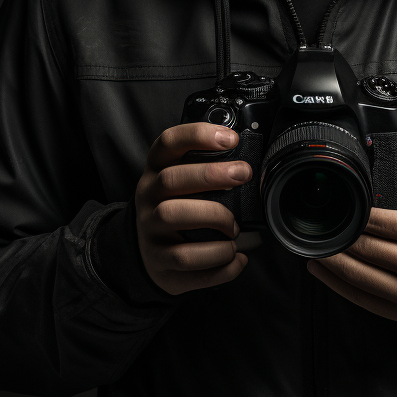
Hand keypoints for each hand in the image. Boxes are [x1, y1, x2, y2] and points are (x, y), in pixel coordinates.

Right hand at [134, 122, 252, 294]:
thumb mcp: (181, 183)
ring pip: (173, 215)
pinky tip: (236, 256)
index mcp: (156, 170)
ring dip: (214, 217)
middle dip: (211, 174)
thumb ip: (204, 168)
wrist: (149, 253)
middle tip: (243, 173)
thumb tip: (248, 160)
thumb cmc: (177, 209)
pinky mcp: (159, 261)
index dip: (198, 135)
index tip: (231, 138)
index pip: (168, 142)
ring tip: (234, 227)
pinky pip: (186, 259)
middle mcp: (148, 197)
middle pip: (171, 179)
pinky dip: (218, 259)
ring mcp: (149, 230)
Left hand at [306, 159, 396, 321]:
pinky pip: (361, 299)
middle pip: (373, 250)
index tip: (347, 204)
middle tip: (325, 220)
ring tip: (318, 241)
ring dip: (333, 258)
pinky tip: (321, 267)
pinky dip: (336, 283)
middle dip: (344, 234)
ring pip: (362, 276)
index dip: (365, 214)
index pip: (393, 224)